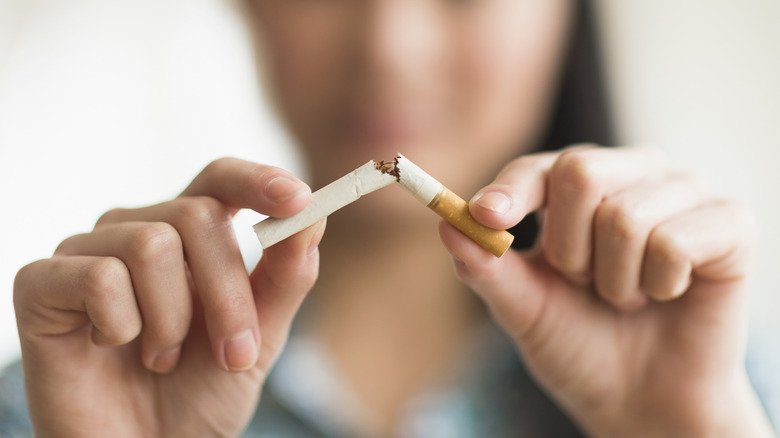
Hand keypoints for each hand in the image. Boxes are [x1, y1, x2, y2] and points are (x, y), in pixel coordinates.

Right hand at [14, 158, 324, 437]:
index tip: (298, 199)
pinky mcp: (42, 283)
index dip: (258, 181)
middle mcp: (137, 230)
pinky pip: (99, 277)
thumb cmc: (200, 393)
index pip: (220, 179)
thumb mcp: (259, 338)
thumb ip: (285, 278)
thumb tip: (311, 218)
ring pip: (151, 244)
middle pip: (197, 214)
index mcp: (189, 236)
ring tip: (162, 358)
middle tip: (234, 355)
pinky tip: (111, 349)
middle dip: (228, 293)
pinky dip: (121, 327)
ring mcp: (87, 252)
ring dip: (173, 321)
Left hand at [439, 146, 774, 436]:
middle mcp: (632, 175)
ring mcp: (683, 193)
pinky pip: (675, 240)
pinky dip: (660, 284)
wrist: (642, 400)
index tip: (487, 216)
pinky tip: (667, 295)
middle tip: (584, 284)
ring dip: (614, 280)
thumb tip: (447, 224)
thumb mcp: (524, 310)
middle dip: (568, 249)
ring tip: (627, 298)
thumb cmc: (580, 346)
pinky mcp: (729, 223)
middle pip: (580, 171)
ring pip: (625, 216)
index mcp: (580, 188)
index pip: (539, 168)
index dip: (511, 191)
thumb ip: (487, 268)